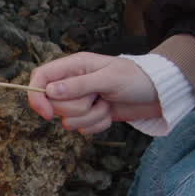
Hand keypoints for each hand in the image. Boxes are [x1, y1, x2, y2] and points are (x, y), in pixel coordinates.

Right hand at [27, 52, 161, 132]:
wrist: (157, 94)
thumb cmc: (135, 78)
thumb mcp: (108, 79)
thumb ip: (78, 85)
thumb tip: (49, 91)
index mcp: (73, 66)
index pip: (40, 77)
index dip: (37, 97)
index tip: (47, 114)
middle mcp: (72, 83)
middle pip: (54, 104)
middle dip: (78, 108)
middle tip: (97, 97)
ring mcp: (80, 101)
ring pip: (68, 120)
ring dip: (91, 117)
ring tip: (107, 104)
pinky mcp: (89, 116)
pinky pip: (82, 129)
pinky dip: (98, 124)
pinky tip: (110, 113)